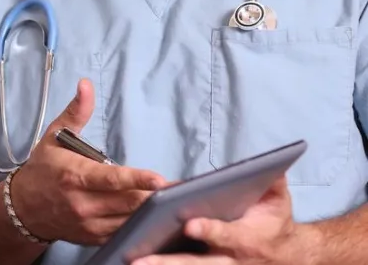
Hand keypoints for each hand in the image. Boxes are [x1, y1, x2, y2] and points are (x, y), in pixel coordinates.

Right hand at [9, 78, 166, 245]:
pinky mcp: (93, 237)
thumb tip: (86, 85)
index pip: (111, 180)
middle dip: (154, 196)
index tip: (159, 178)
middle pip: (127, 202)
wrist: (23, 207)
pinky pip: (123, 233)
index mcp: (74, 176)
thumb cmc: (42, 169)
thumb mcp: (54, 137)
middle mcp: (81, 203)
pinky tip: (153, 215)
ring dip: (151, 211)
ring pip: (129, 220)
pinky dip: (140, 225)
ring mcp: (88, 224)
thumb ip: (76, 112)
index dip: (137, 179)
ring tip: (172, 201)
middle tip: (180, 189)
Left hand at [132, 176, 315, 264]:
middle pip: (197, 263)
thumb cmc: (273, 223)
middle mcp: (229, 260)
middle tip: (140, 259)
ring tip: (131, 263)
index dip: (210, 230)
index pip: (226, 235)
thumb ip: (273, 182)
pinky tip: (135, 264)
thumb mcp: (278, 201)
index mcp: (246, 238)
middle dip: (169, 262)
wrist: (286, 257)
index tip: (189, 225)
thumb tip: (269, 164)